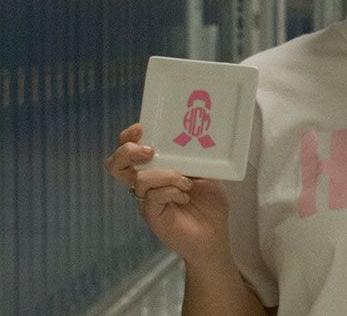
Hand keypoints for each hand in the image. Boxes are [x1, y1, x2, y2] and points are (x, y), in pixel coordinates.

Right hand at [105, 123, 231, 264]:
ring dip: (167, 175)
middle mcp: (146, 184)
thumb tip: (190, 138)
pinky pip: (152, 196)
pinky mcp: (151, 215)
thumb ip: (193, 158)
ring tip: (187, 184)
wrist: (215, 234)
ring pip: (140, 179)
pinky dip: (171, 191)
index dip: (128, 138)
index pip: (129, 151)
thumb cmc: (210, 203)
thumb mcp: (205, 173)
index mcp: (155, 170)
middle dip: (129, 151)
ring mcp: (146, 200)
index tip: (141, 128)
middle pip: (117, 165)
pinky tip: (185, 197)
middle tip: (151, 151)